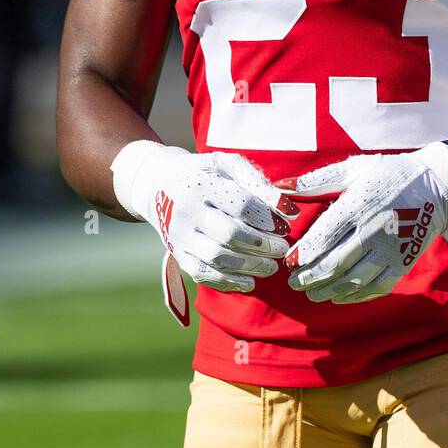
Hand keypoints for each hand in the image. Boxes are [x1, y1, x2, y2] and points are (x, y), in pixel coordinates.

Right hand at [111, 142, 293, 322]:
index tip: (285, 226)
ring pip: (218, 257)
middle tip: (282, 249)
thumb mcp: (228, 165)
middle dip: (262, 245)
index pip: (241, 205)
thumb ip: (258, 183)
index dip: (267, 219)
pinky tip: (250, 282)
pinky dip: (229, 282)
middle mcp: (187, 210)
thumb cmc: (206, 173)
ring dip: (250, 266)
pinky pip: (203, 274)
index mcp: (201, 183)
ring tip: (271, 267)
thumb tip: (288, 211)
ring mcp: (179, 235)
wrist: (159, 185)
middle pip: (230, 234)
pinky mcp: (177, 253)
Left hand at [282, 143, 447, 303]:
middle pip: (335, 263)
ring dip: (328, 290)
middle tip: (294, 284)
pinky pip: (377, 287)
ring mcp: (390, 249)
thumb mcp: (353, 169)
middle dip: (310, 277)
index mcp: (358, 205)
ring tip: (312, 293)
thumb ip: (316, 181)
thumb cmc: (389, 174)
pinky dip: (356, 296)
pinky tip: (339, 296)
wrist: (437, 186)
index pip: (324, 236)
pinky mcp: (404, 262)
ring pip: (354, 279)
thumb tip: (280, 188)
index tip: (288, 263)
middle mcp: (373, 230)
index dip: (303, 254)